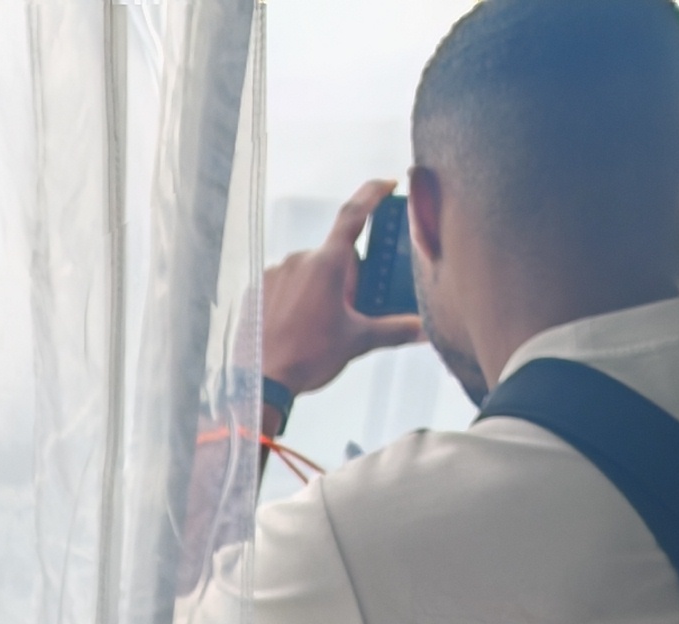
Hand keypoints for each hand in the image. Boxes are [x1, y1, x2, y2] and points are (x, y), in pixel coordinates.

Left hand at [257, 179, 424, 405]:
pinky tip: (296, 326)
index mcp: (327, 263)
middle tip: (348, 310)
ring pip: (307, 272)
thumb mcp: (357, 342)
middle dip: (345, 277)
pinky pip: (283, 285)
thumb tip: (423, 330)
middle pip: (333, 256)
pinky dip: (294, 299)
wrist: (259, 384)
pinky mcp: (255, 290)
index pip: (354, 214)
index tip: (387, 183)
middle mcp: (298, 259)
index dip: (373, 193)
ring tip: (317, 325)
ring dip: (318, 289)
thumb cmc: (307, 358)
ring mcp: (273, 274)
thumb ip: (394, 330)